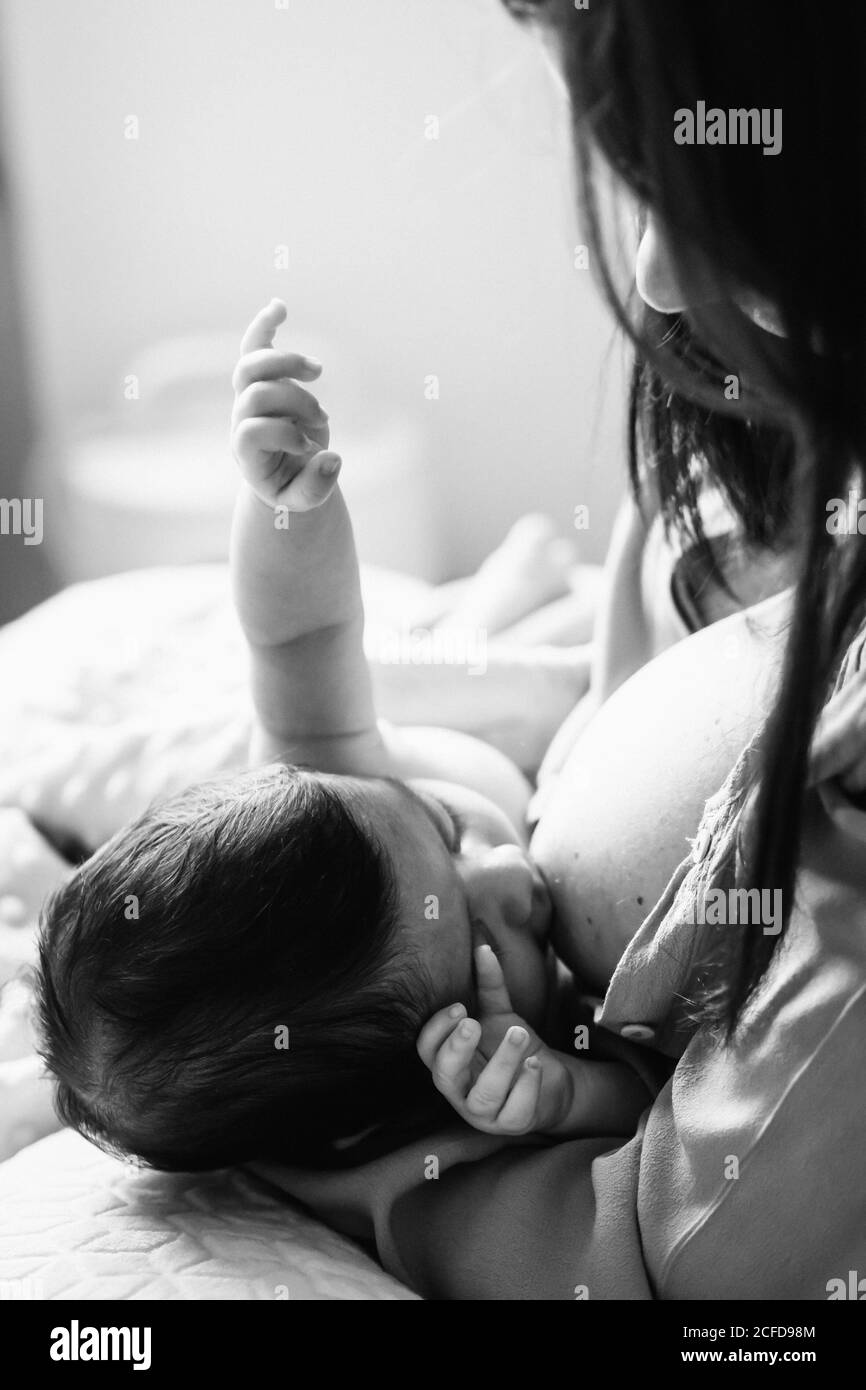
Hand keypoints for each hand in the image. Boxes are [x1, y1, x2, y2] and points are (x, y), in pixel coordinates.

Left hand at [231, 299, 341, 510]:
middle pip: (255, 394)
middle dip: (294, 402)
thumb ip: (317, 486)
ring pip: (252, 365)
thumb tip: (333, 461)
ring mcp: (250, 396)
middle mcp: (242, 420)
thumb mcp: (304, 498)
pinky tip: (279, 307)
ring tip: (317, 371)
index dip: (280, 434)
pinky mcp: (264, 379)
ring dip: (287, 362)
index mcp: (246, 452)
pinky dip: (266, 325)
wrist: (286, 472)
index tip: (307, 448)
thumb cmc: (293, 485)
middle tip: (321, 419)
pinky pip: (255, 345)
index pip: (250, 432)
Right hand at [417, 944, 573, 1136]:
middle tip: (474, 1024)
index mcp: (450, 1062)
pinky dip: (525, 1087)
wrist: (551, 1082)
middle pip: (444, 1076)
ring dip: (501, 1063)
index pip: (426, 1051)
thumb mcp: (500, 1014)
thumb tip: (482, 944)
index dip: (436, 1030)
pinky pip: (515, 1112)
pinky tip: (535, 1063)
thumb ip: (488, 984)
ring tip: (520, 1033)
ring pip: (484, 1095)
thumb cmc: (514, 1048)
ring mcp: (486, 1113)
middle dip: (456, 1049)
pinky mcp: (514, 1124)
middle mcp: (460, 1091)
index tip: (460, 1007)